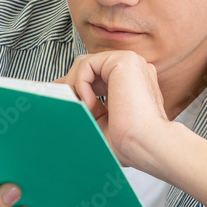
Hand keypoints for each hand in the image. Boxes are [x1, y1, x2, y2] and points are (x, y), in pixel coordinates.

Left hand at [54, 51, 169, 167]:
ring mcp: (131, 63)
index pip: (97, 76)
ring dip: (74, 87)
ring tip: (79, 108)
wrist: (147, 145)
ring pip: (86, 64)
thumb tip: (63, 99)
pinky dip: (81, 84)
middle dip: (69, 84)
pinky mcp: (124, 61)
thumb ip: (87, 108)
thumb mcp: (101, 123)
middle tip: (60, 102)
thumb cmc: (130, 143)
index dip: (75, 85)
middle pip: (89, 67)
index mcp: (132, 84)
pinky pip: (87, 64)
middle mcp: (133, 70)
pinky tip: (90, 104)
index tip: (59, 97)